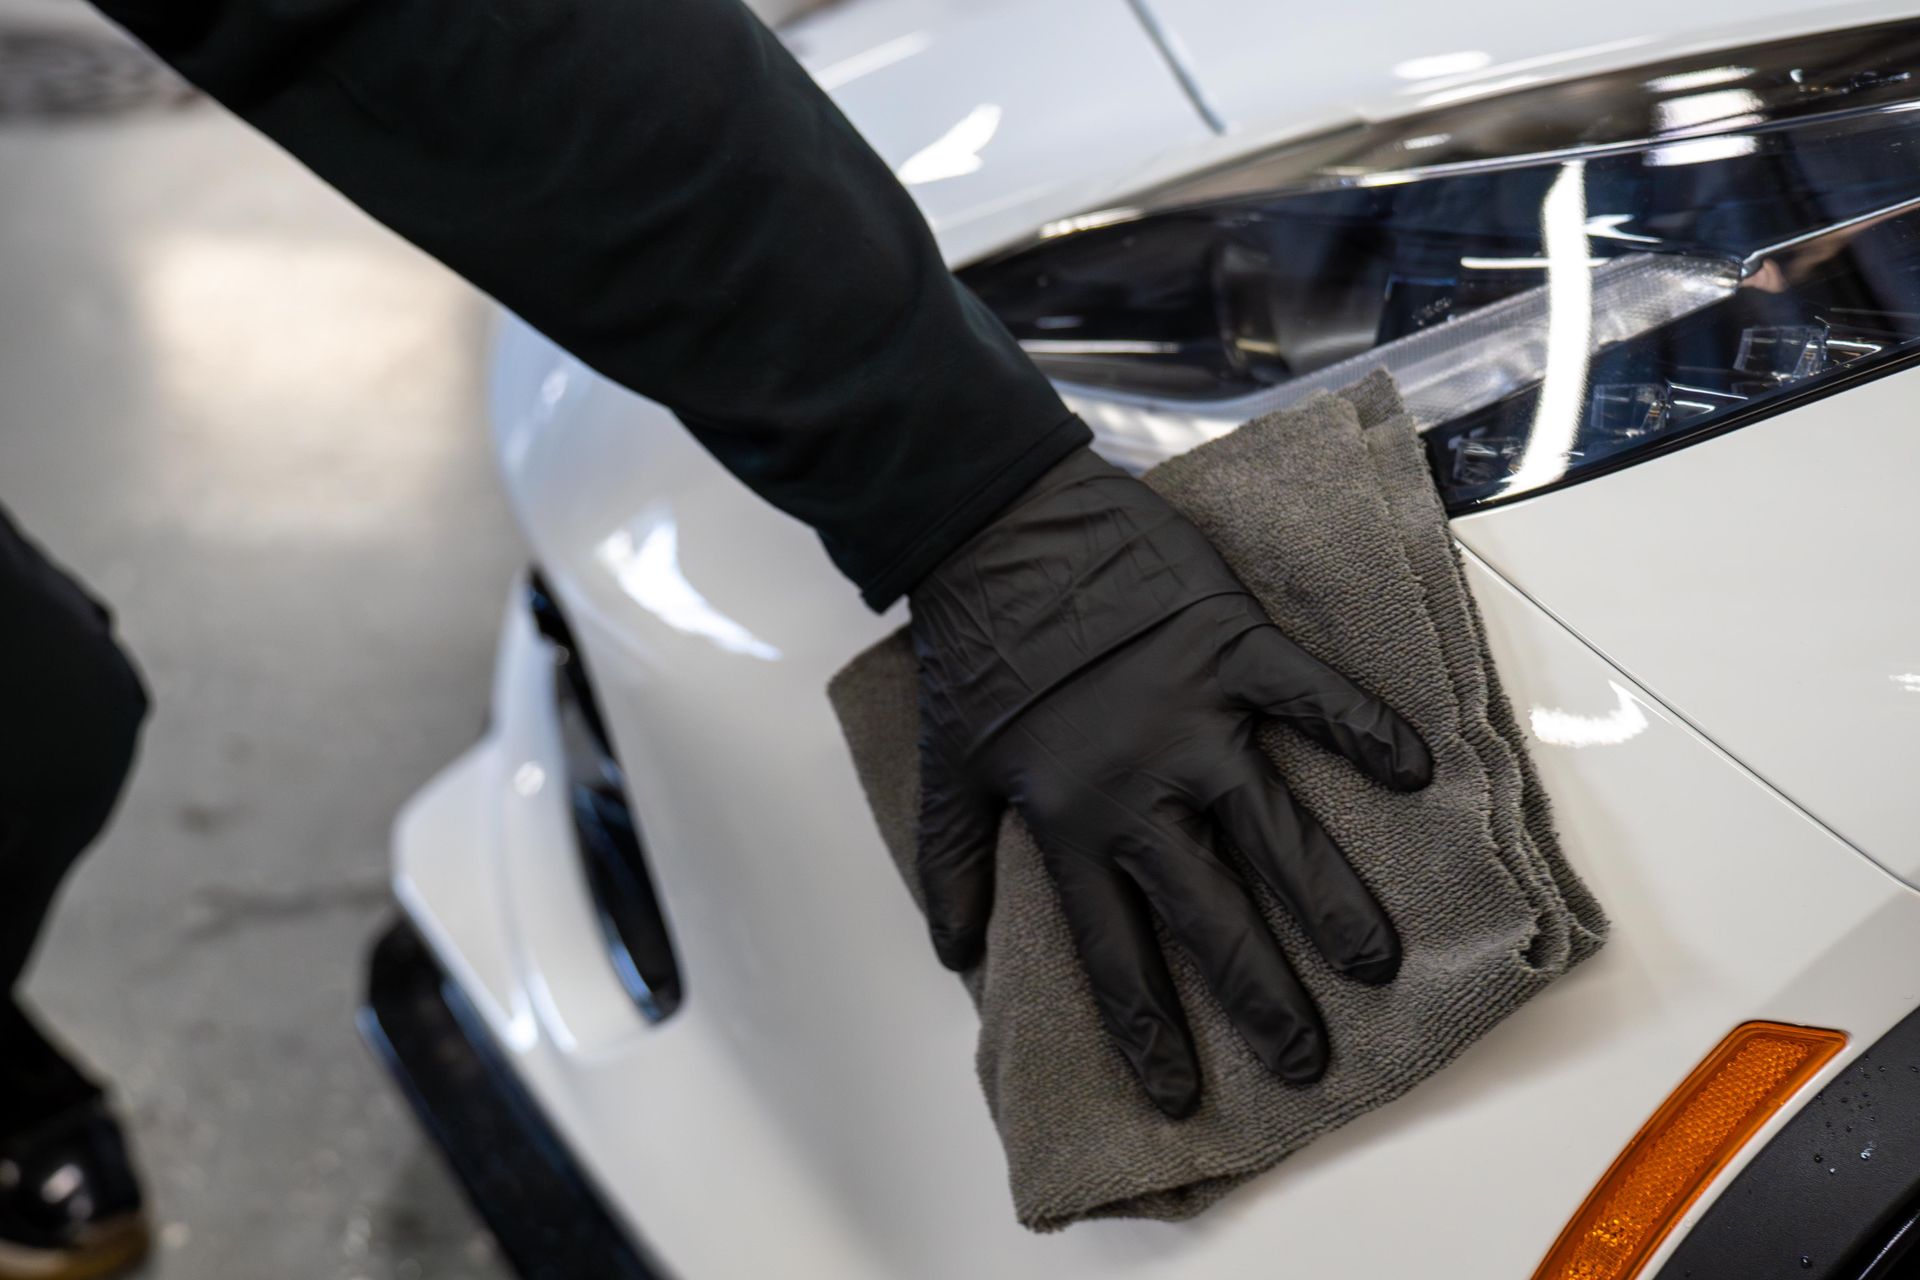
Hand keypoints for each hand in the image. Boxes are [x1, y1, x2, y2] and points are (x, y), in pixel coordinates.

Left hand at [909, 448, 1429, 1117]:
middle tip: (1308, 1059)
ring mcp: (1192, 716)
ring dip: (1328, 899)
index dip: (1148, 1028)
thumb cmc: (976, 647)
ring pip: (1273, 827)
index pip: (1114, 951)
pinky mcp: (1231, 646)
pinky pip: (1311, 696)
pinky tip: (1414, 772)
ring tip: (1376, 961)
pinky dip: (1363, 730)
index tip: (1178, 1096)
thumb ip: (953, 864)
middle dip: (1262, 995)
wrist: (997, 528)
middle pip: (1209, 912)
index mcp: (1068, 820)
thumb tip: (954, 955)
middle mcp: (1138, 786)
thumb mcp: (950, 767)